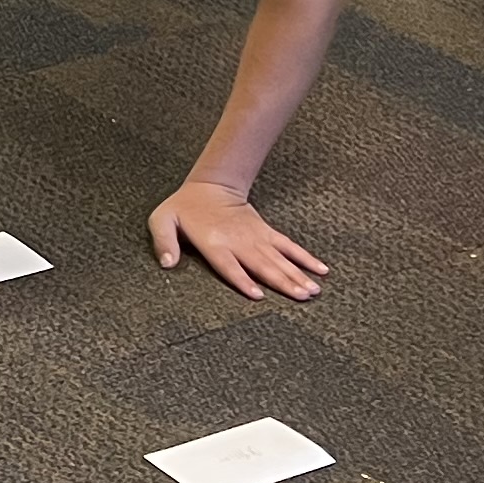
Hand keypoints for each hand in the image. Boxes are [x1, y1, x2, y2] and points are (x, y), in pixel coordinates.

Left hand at [149, 180, 326, 301]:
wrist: (210, 185)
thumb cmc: (183, 207)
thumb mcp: (162, 220)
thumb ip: (163, 242)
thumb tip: (166, 264)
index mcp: (214, 243)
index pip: (231, 266)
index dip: (244, 280)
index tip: (259, 295)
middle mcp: (239, 242)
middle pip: (263, 265)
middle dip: (283, 282)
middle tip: (301, 297)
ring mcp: (256, 237)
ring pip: (279, 259)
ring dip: (297, 275)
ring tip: (313, 291)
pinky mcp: (266, 233)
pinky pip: (288, 246)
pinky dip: (305, 258)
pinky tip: (321, 270)